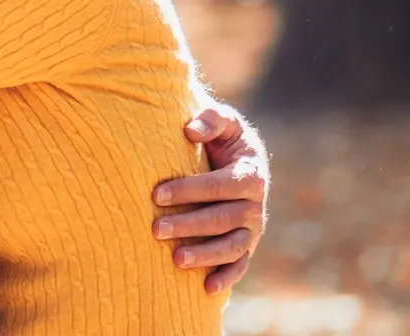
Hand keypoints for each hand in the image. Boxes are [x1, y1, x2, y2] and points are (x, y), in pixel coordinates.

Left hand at [151, 103, 267, 293]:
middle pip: (222, 219)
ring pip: (231, 246)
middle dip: (188, 225)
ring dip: (205, 255)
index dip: (189, 191)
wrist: (234, 157)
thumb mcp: (222, 122)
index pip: (219, 185)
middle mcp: (255, 204)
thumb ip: (210, 120)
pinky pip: (240, 264)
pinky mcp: (247, 245)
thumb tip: (190, 130)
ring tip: (175, 259)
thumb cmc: (221, 138)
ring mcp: (252, 228)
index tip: (156, 194)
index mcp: (250, 174)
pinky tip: (206, 289)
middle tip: (155, 229)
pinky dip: (226, 277)